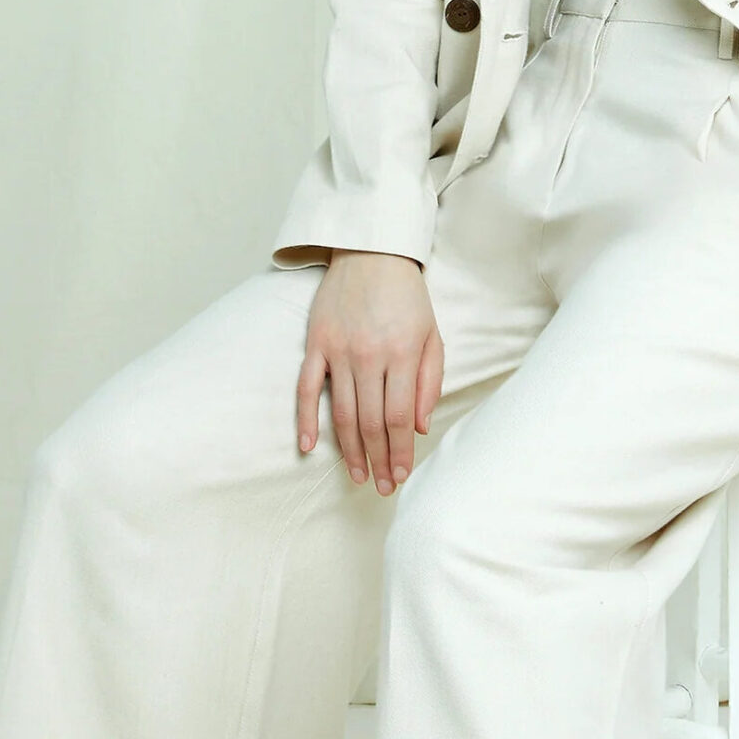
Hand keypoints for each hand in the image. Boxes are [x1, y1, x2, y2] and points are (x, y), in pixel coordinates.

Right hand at [297, 250, 444, 494]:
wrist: (372, 252)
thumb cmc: (407, 297)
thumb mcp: (432, 335)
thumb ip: (429, 381)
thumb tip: (419, 427)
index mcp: (401, 354)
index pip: (400, 417)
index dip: (400, 451)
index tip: (400, 474)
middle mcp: (368, 356)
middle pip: (372, 422)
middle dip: (378, 459)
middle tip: (382, 486)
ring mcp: (338, 350)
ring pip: (342, 413)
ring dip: (350, 450)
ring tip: (357, 476)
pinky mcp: (316, 344)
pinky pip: (307, 389)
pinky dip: (306, 419)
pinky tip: (307, 447)